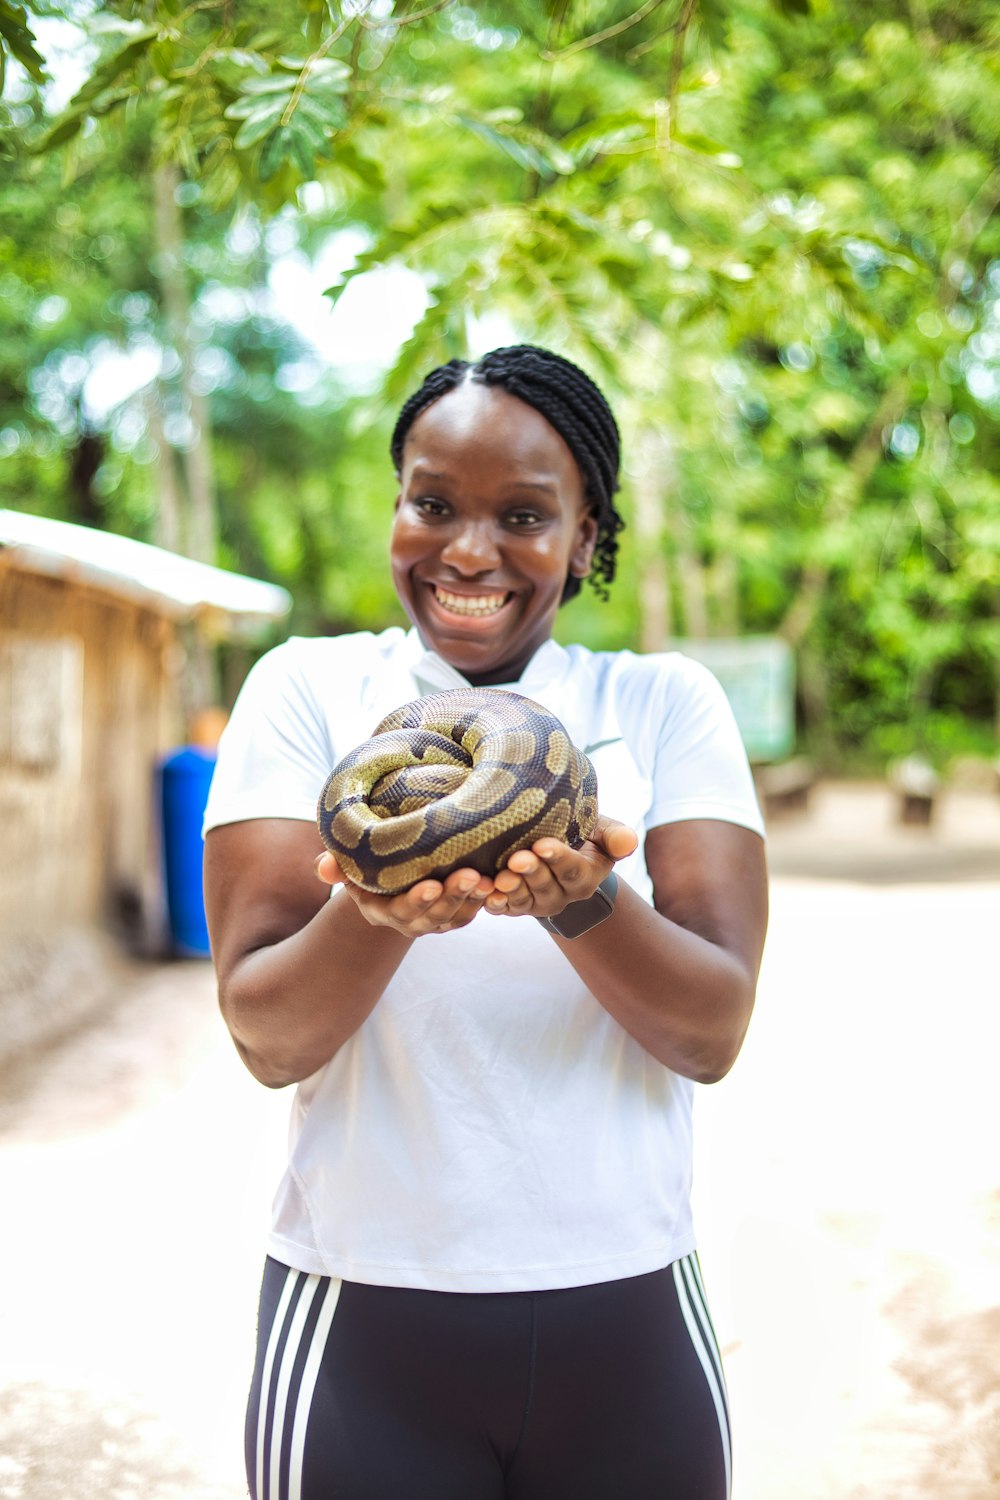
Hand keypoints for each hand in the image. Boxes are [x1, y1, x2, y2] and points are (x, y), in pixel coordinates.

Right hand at [314, 852, 494, 935]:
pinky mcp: (454, 913)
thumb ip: (335, 866)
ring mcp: (434, 920)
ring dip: (472, 899)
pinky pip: (470, 912)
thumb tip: (323, 867)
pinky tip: (496, 881)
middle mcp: (409, 922)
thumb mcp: (349, 865)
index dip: (417, 901)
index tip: (431, 885)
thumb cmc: (367, 863)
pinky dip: (484, 901)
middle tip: (470, 875)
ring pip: (456, 916)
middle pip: (434, 916)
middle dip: (453, 896)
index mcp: (382, 911)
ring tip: (487, 879)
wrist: (389, 874)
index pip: (401, 911)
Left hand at [483, 816, 638, 918]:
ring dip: (512, 890)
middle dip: (532, 873)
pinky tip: (487, 896)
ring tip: (501, 878)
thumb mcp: (599, 830)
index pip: (573, 869)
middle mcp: (562, 894)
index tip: (543, 844)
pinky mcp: (515, 905)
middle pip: (547, 886)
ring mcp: (537, 902)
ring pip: (525, 900)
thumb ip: (614, 836)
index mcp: (585, 876)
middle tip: (517, 859)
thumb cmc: (579, 833)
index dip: (558, 859)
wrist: (558, 848)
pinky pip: (505, 909)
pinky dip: (496, 904)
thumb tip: (630, 841)